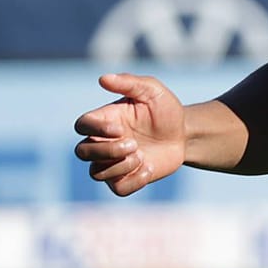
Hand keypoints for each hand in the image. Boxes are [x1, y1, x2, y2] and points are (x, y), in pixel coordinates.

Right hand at [72, 72, 188, 196]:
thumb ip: (129, 83)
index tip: (119, 129)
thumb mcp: (152, 91)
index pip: (81, 125)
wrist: (185, 135)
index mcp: (105, 120)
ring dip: (119, 166)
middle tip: (133, 144)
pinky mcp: (126, 178)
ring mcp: (113, 162)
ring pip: (96, 173)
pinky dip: (133, 181)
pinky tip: (149, 168)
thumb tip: (103, 78)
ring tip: (141, 155)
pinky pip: (118, 188)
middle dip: (106, 151)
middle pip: (82, 152)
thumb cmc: (165, 111)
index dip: (94, 130)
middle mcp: (104, 142)